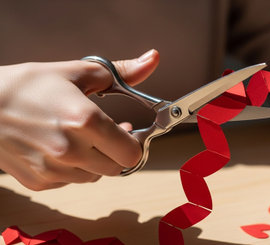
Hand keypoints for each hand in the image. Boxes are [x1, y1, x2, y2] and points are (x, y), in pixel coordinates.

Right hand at [0, 49, 158, 189]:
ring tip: (81, 138)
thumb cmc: (26, 86)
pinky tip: (61, 148)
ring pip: (95, 176)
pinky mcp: (39, 182)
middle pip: (118, 168)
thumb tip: (151, 60)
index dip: (134, 142)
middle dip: (117, 151)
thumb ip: (121, 72)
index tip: (127, 131)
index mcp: (85, 121)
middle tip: (107, 133)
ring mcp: (54, 171)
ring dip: (96, 161)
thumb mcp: (76, 72)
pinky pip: (71, 182)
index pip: (132, 152)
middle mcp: (72, 151)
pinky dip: (73, 169)